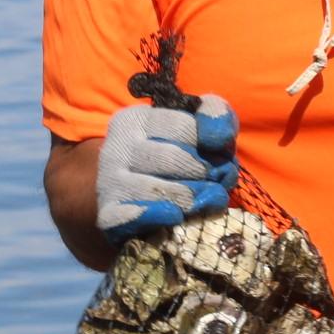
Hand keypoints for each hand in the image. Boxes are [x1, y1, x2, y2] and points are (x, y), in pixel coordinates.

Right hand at [97, 96, 238, 238]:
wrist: (129, 197)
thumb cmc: (171, 159)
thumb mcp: (194, 128)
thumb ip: (213, 116)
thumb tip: (221, 134)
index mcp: (136, 120)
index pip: (183, 127)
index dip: (213, 144)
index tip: (223, 155)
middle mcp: (118, 147)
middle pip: (174, 159)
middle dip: (206, 174)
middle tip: (221, 183)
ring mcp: (110, 182)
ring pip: (160, 189)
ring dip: (194, 199)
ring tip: (210, 202)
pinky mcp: (109, 215)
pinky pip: (135, 216)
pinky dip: (160, 216)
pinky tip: (176, 217)